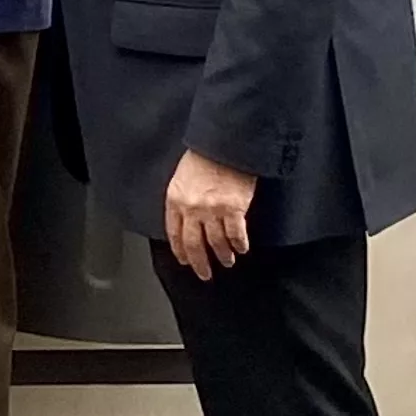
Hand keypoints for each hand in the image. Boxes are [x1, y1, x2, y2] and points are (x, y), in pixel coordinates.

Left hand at [163, 150, 258, 281]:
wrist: (224, 142)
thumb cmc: (205, 153)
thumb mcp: (183, 175)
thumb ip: (183, 196)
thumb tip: (185, 215)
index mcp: (176, 199)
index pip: (174, 233)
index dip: (179, 250)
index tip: (184, 260)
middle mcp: (192, 208)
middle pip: (193, 244)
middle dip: (199, 262)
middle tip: (204, 274)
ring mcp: (213, 210)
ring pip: (216, 243)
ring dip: (222, 255)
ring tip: (226, 261)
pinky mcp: (234, 209)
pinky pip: (236, 235)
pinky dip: (239, 245)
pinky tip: (241, 249)